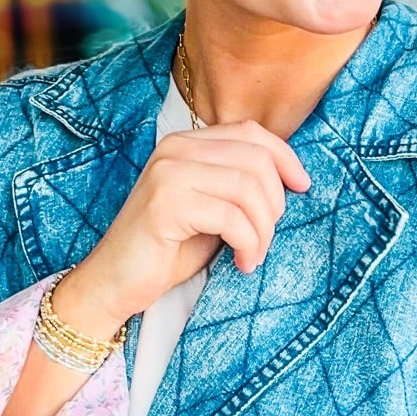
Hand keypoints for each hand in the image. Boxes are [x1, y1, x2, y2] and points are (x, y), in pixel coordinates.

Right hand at [0, 121, 308, 415]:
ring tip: (253, 255)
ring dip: (262, 230)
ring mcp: (168, 173)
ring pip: (248, 188)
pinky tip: (241, 264)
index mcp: (186, 143)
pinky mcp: (165, 204)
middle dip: (274, 205)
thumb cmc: (166, 251)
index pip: (251, 132)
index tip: (303, 188)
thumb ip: (238, 187)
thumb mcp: (211, 211)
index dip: (285, 158)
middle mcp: (175, 148)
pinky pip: (231, 217)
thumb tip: (291, 180)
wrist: (113, 283)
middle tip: (264, 240)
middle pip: (257, 160)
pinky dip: (248, 244)